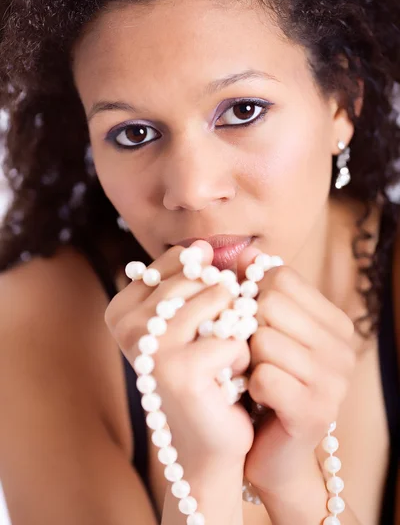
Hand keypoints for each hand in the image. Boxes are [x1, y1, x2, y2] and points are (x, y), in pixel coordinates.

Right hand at [105, 241, 253, 473]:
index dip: (210, 281)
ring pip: (221, 300)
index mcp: (123, 308)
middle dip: (225, 308)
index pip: (182, 259)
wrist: (205, 439)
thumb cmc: (203, 371)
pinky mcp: (180, 372)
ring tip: (220, 362)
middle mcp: (129, 324)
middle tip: (214, 346)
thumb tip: (208, 245)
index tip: (203, 321)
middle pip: (203, 277)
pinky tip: (226, 383)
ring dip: (236, 331)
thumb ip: (191, 279)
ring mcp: (151, 348)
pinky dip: (242, 360)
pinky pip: (235, 339)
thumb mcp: (188, 320)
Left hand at [236, 247, 355, 495]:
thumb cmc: (265, 381)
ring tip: (253, 374)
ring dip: (247, 358)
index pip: (280, 277)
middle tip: (249, 353)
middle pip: (271, 303)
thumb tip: (245, 252)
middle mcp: (342, 346)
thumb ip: (258, 290)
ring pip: (264, 338)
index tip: (247, 319)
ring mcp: (334, 380)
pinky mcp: (316, 411)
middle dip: (247, 327)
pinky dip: (250, 385)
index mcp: (334, 321)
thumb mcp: (266, 329)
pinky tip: (257, 396)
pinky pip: (264, 375)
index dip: (251, 294)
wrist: (271, 449)